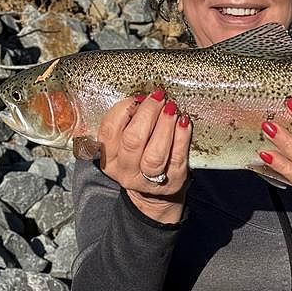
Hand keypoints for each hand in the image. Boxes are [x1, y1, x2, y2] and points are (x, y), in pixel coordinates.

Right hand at [95, 90, 192, 223]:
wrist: (155, 193)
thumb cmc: (139, 156)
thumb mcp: (123, 142)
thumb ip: (125, 122)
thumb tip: (140, 97)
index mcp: (108, 157)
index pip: (109, 131)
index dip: (123, 109)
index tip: (138, 97)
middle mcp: (125, 170)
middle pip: (133, 141)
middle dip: (147, 114)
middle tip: (158, 97)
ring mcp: (148, 179)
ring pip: (155, 154)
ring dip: (164, 126)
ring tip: (171, 108)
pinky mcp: (172, 181)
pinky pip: (177, 158)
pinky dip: (181, 137)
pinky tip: (184, 122)